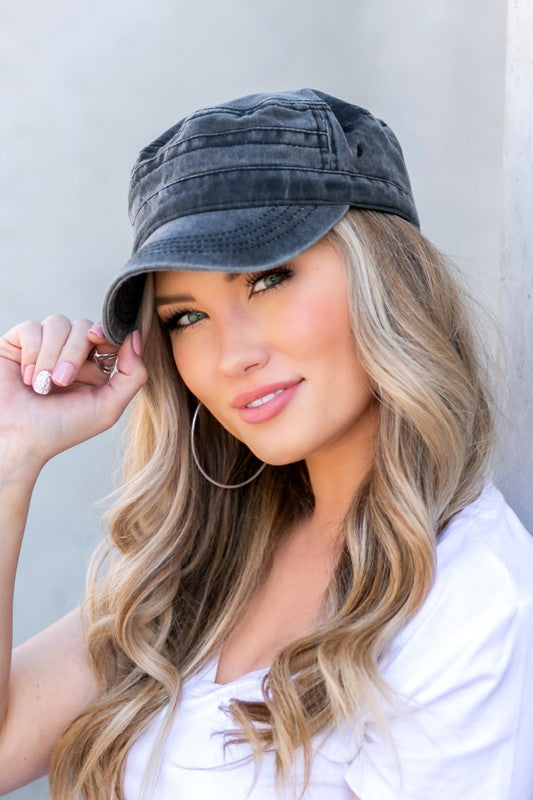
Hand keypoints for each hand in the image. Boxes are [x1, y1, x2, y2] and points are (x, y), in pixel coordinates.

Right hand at [0, 315, 147, 467]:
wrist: (17, 439)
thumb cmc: (60, 429)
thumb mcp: (108, 408)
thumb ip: (133, 375)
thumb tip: (136, 336)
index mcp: (95, 367)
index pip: (108, 335)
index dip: (107, 332)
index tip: (98, 339)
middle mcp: (71, 354)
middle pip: (84, 326)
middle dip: (74, 352)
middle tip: (61, 381)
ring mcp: (45, 347)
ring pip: (58, 323)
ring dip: (51, 355)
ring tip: (42, 385)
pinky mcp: (18, 344)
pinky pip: (31, 327)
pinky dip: (31, 352)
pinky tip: (27, 377)